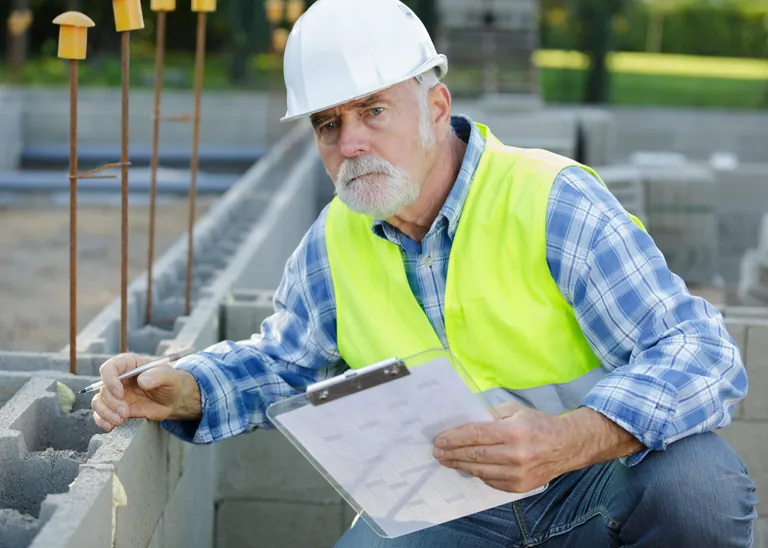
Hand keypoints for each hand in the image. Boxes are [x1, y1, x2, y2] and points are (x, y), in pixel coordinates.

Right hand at [91, 353, 201, 431]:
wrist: (173, 400)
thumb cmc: (170, 383)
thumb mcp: (169, 376)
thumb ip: (158, 375)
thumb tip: (142, 381)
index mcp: (128, 364)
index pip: (109, 368)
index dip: (110, 380)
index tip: (120, 393)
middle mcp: (118, 379)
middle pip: (102, 388)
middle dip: (111, 402)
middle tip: (125, 412)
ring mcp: (115, 394)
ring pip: (98, 402)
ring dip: (105, 413)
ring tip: (120, 420)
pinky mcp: (115, 408)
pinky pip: (101, 415)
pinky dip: (102, 421)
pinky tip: (111, 427)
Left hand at [432, 402, 573, 492]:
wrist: (567, 446)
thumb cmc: (539, 424)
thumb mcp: (515, 411)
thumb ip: (491, 416)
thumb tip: (465, 422)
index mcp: (514, 431)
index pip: (477, 435)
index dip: (455, 437)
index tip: (439, 439)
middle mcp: (516, 454)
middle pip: (475, 454)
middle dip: (452, 453)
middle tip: (437, 451)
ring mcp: (518, 473)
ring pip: (480, 470)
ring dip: (460, 465)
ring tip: (446, 460)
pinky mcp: (520, 486)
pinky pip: (491, 481)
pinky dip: (478, 473)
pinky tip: (468, 467)